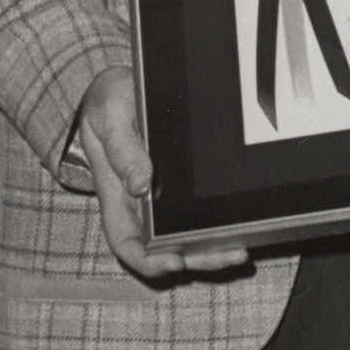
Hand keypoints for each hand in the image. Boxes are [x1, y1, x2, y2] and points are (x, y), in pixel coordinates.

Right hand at [80, 67, 246, 280]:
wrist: (120, 87)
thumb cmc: (109, 103)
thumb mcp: (109, 116)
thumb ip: (121, 149)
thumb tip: (140, 183)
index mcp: (115, 193)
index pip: (125, 241)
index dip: (147, 259)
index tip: (172, 262)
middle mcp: (139, 204)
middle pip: (163, 249)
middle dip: (194, 259)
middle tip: (225, 256)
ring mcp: (160, 198)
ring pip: (184, 238)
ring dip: (211, 249)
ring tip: (238, 250)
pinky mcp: (180, 187)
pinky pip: (197, 214)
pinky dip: (218, 227)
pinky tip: (241, 228)